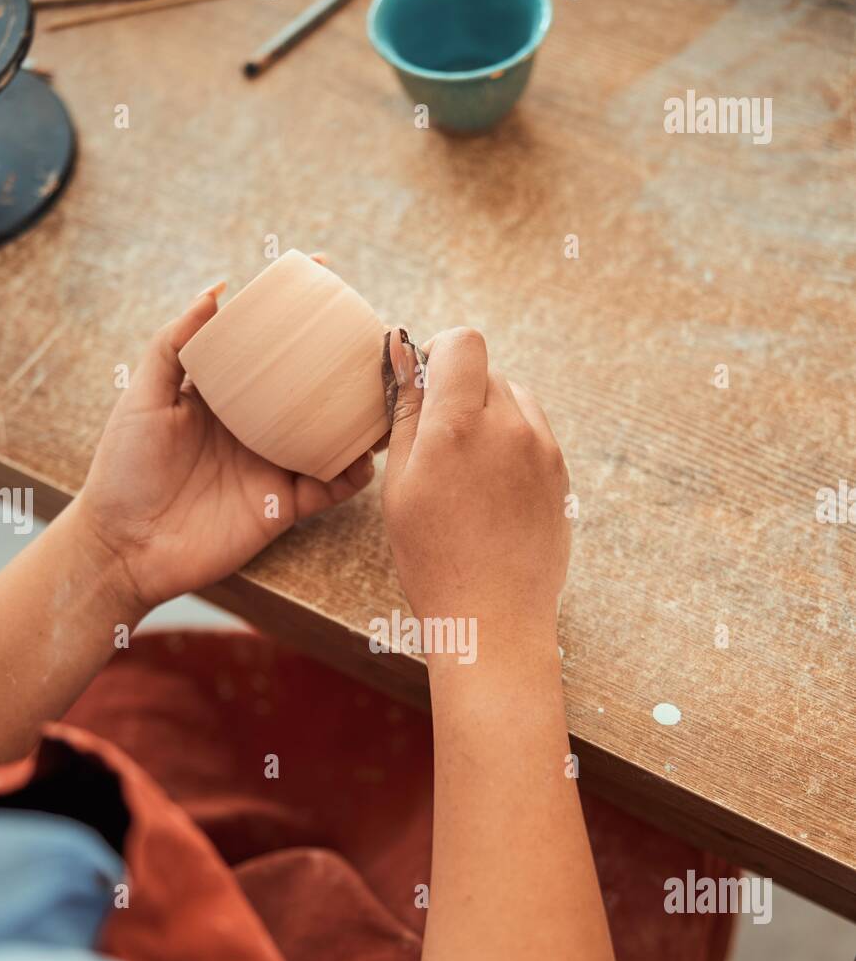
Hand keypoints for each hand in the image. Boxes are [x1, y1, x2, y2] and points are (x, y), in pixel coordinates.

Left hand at [75, 280, 374, 616]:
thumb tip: (217, 290)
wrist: (125, 546)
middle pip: (313, 388)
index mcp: (226, 394)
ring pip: (332, 436)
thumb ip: (175, 343)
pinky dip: (352, 476)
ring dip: (364, 419)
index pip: (269, 344)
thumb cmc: (124, 469)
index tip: (323, 270)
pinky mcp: (282, 508)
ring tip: (388, 399)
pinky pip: (329, 488)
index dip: (295, 310)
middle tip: (377, 339)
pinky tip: (365, 459)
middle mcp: (257, 426)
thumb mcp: (142, 397)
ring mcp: (273, 466)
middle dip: (348, 364)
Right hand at [381, 327, 569, 662]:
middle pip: (487, 371)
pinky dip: (512, 445)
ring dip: (489, 416)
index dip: (440, 354)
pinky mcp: (561, 474)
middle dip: (460, 392)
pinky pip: (534, 434)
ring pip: (514, 399)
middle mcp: (510, 427)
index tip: (425, 386)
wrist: (494, 618)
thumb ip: (406, 414)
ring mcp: (543, 450)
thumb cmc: (434, 559)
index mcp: (459, 425)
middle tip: (439, 444)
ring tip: (467, 472)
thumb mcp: (400, 485)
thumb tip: (404, 354)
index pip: (463, 342)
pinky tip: (491, 491)